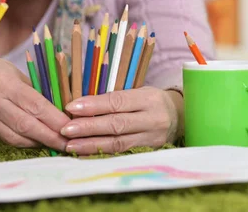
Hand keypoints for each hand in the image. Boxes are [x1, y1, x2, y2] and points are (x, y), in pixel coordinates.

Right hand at [0, 58, 69, 150]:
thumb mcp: (15, 72)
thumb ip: (34, 90)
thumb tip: (59, 107)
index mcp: (5, 83)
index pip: (34, 104)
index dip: (54, 118)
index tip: (70, 126)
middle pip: (26, 124)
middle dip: (49, 136)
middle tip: (67, 143)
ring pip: (15, 136)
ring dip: (38, 142)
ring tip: (55, 145)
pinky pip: (7, 139)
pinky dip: (24, 143)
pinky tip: (37, 142)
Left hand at [60, 87, 182, 155]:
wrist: (181, 117)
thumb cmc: (150, 101)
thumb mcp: (138, 92)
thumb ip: (114, 99)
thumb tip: (80, 105)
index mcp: (147, 99)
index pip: (117, 102)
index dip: (93, 105)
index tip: (71, 107)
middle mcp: (152, 119)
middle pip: (116, 124)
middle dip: (88, 127)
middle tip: (66, 130)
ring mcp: (151, 138)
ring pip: (118, 143)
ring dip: (91, 145)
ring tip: (70, 146)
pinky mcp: (149, 152)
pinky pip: (122, 154)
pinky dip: (101, 154)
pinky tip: (85, 155)